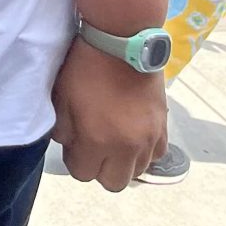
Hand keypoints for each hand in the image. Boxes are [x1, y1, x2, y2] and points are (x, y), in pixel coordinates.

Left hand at [50, 38, 168, 191]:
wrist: (122, 43)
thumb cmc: (85, 67)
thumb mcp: (61, 97)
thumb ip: (62, 129)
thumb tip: (69, 144)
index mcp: (97, 140)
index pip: (83, 174)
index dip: (75, 160)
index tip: (74, 144)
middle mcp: (127, 147)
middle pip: (114, 183)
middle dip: (100, 169)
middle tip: (94, 146)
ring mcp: (148, 139)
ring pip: (137, 172)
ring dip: (123, 162)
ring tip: (114, 140)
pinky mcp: (163, 127)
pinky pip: (156, 156)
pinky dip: (144, 152)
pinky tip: (133, 135)